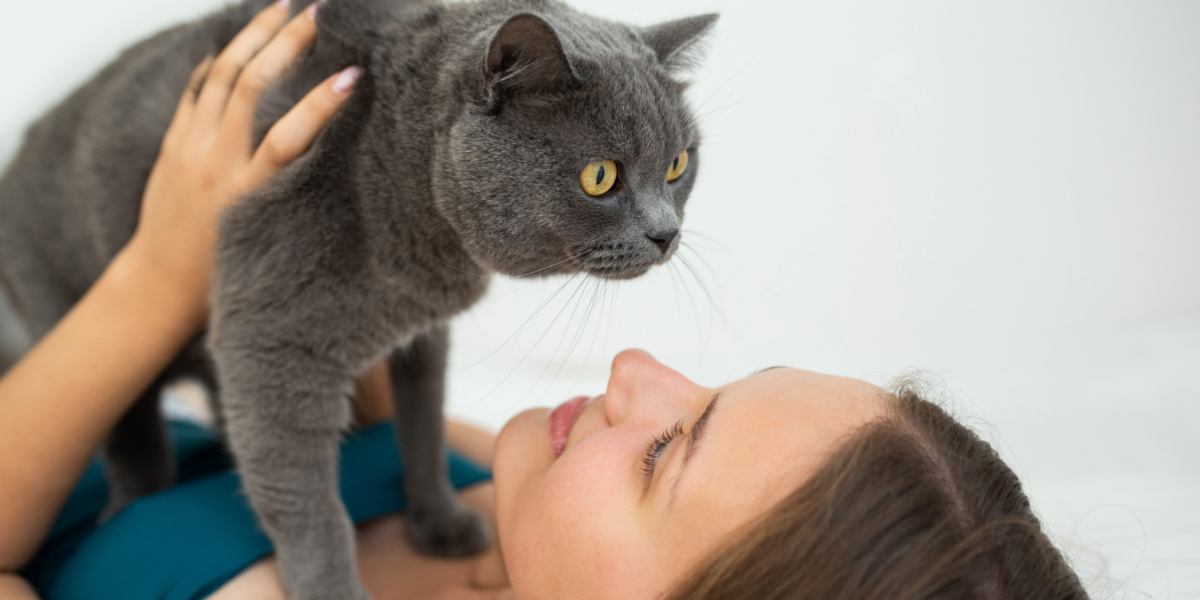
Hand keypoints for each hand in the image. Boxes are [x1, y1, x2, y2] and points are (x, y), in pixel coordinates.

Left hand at [123, 0, 362, 323]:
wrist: (161, 284)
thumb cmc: (222, 272)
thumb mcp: (264, 232)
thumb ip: (286, 190)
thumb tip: (320, 145)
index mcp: (247, 192)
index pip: (290, 136)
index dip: (322, 103)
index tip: (353, 75)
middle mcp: (215, 163)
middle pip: (250, 86)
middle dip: (286, 44)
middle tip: (318, 15)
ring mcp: (188, 149)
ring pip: (220, 75)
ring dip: (253, 37)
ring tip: (281, 10)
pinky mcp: (171, 144)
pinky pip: (195, 90)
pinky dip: (216, 63)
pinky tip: (236, 45)